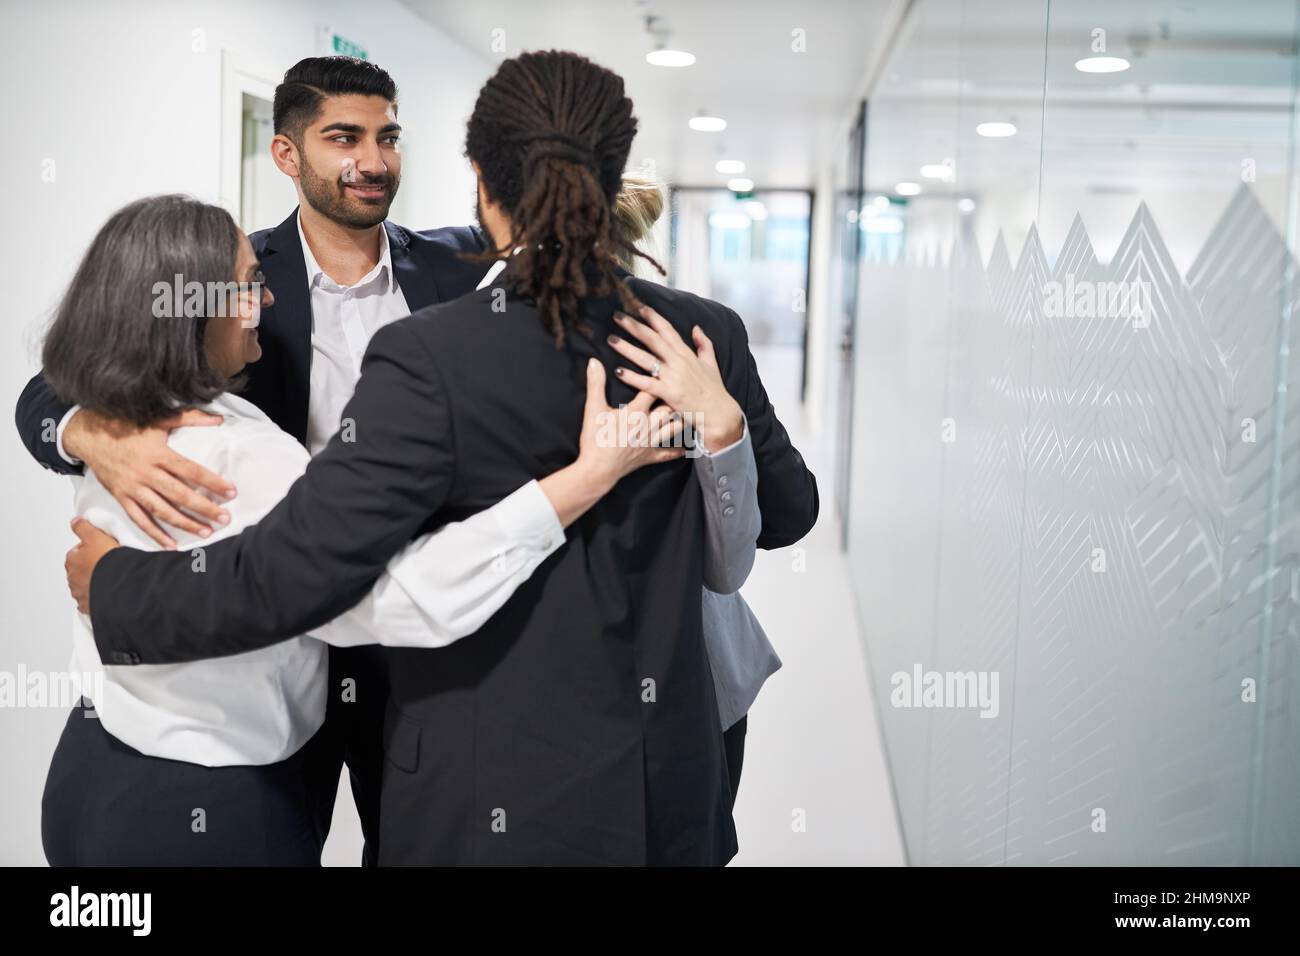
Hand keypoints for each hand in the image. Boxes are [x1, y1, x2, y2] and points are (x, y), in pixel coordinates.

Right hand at [63, 408, 234, 548]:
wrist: (88, 435)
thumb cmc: (126, 426)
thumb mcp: (158, 419)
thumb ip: (189, 418)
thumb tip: (219, 418)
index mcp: (158, 454)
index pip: (191, 471)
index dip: (213, 482)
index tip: (231, 492)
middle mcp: (146, 473)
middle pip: (180, 495)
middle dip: (204, 508)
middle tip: (225, 519)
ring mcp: (132, 488)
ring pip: (162, 511)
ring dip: (184, 524)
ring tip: (205, 533)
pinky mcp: (121, 498)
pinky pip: (139, 519)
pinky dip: (154, 534)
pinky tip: (170, 545)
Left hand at [66, 517, 119, 614]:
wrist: (118, 584)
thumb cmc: (107, 562)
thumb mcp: (95, 535)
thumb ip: (82, 527)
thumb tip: (75, 522)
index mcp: (72, 560)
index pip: (77, 551)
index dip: (91, 548)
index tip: (102, 548)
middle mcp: (72, 578)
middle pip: (81, 569)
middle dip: (91, 566)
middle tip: (108, 562)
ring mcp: (80, 593)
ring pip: (86, 585)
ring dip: (94, 582)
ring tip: (111, 576)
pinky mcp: (90, 606)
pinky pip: (92, 601)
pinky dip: (98, 597)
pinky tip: (108, 591)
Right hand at [577, 358, 684, 488]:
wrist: (597, 470)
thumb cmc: (595, 440)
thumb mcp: (593, 409)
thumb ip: (596, 383)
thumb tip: (594, 361)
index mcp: (636, 412)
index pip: (652, 389)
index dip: (657, 377)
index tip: (663, 368)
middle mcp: (648, 425)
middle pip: (669, 407)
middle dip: (675, 397)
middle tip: (683, 387)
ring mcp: (651, 442)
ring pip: (674, 428)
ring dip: (682, 419)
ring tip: (689, 410)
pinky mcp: (649, 456)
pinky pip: (667, 454)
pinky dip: (677, 450)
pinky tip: (685, 448)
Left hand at [608, 304, 743, 451]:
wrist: (719, 412)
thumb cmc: (714, 389)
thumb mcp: (711, 363)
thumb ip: (704, 344)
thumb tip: (696, 327)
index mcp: (686, 353)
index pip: (667, 330)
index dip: (653, 317)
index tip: (639, 307)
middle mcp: (678, 361)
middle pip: (652, 339)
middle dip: (634, 326)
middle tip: (617, 315)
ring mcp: (673, 377)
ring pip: (646, 359)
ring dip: (627, 348)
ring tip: (611, 340)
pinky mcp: (669, 393)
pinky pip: (647, 383)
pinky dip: (632, 377)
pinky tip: (618, 371)